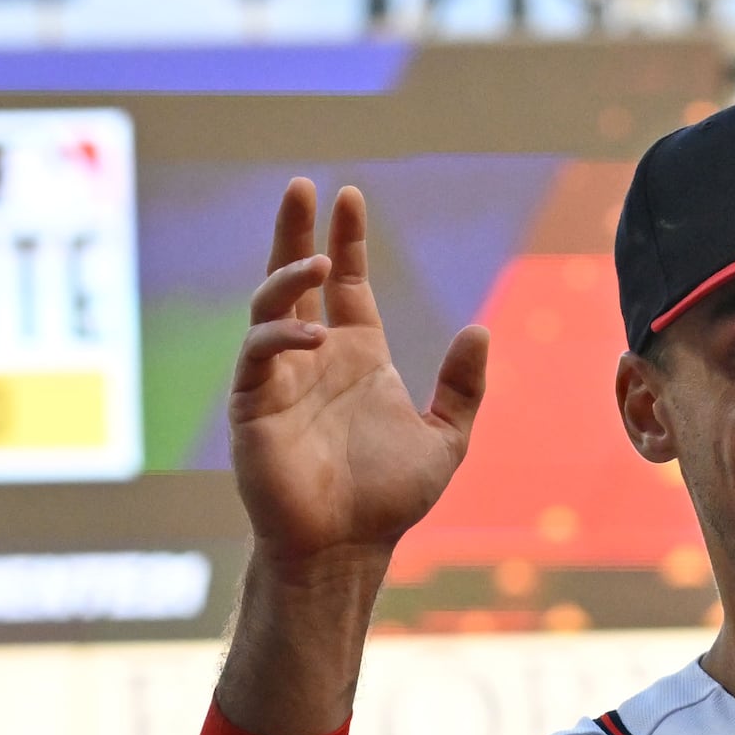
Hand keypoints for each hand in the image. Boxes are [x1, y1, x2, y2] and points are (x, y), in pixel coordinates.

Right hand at [228, 180, 491, 566]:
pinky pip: (258, 355)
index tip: (350, 197)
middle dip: (296, 230)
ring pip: (270, 307)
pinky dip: (281, 336)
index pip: (347, 283)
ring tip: (315, 260)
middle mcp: (314, 359)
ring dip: (288, 277)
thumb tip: (480, 328)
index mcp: (357, 356)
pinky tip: (313, 338)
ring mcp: (279, 379)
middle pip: (298, 278)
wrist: (347, 548)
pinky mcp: (254, 406)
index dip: (347, 239)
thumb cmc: (388, 501)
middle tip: (301, 186)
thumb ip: (463, 386)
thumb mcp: (446, 438)